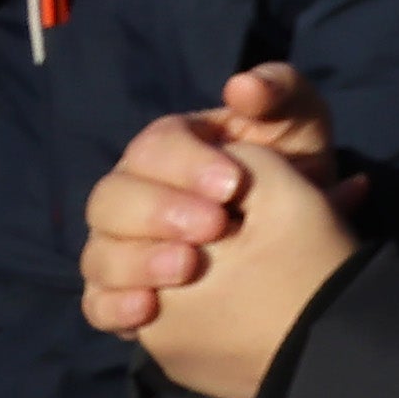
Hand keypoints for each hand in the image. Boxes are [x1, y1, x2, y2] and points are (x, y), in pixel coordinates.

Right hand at [77, 68, 348, 397]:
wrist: (302, 240)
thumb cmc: (294, 169)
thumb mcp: (300, 124)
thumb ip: (279, 92)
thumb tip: (243, 86)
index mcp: (171, 146)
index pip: (153, 145)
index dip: (186, 164)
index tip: (233, 185)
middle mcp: (134, 193)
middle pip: (111, 198)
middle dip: (159, 212)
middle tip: (215, 228)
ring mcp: (120, 244)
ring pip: (99, 251)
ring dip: (137, 262)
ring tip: (189, 269)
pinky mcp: (120, 292)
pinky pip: (96, 303)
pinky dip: (114, 307)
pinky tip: (147, 311)